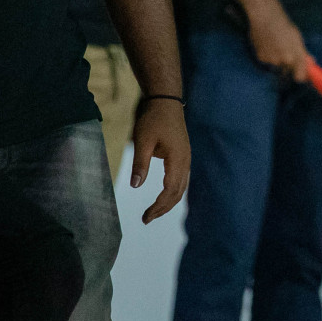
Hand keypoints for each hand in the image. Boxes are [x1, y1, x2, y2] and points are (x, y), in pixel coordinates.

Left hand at [131, 98, 190, 224]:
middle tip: (146, 219)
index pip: (170, 190)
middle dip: (163, 208)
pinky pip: (181, 180)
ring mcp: (186, 158)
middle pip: (178, 192)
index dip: (159, 206)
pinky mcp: (183, 155)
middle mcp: (185, 161)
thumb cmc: (153, 119)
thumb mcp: (143, 140)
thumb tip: (135, 186)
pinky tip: (163, 196)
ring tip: (154, 212)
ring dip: (169, 202)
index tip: (145, 216)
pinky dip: (172, 192)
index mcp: (177, 159)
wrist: (166, 102)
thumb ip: (140, 163)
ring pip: (181, 187)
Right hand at [247, 1, 313, 83]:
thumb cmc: (284, 26)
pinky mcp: (261, 58)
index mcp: (296, 56)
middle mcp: (284, 61)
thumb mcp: (297, 38)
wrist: (265, 18)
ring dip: (279, 63)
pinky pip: (267, 63)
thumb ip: (303, 53)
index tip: (303, 76)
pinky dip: (269, 58)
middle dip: (289, 70)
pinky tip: (269, 46)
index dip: (302, 77)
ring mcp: (271, 60)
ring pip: (277, 68)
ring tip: (278, 47)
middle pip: (288, 74)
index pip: (300, 77)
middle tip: (288, 58)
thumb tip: (311, 62)